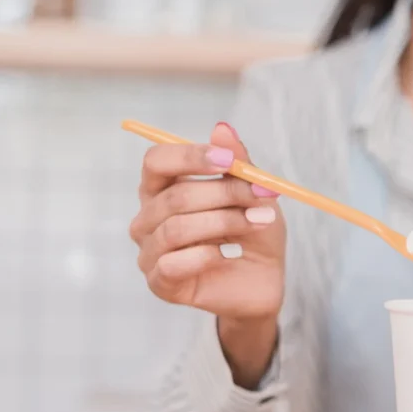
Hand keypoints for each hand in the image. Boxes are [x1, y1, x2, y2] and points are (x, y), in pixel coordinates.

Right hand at [129, 122, 286, 385]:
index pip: (156, 162)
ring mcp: (149, 252)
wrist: (264, 282)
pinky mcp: (159, 283)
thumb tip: (222, 128)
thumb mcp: (254, 194)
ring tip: (259, 222)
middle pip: (174, 195)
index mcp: (163, 189)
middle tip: (263, 195)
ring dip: (224, 222)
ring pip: (176, 228)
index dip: (190, 157)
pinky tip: (224, 255)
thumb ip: (238, 164)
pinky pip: (173, 263)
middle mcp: (148, 218)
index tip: (229, 160)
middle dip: (225, 193)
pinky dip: (206, 256)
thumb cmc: (254, 234)